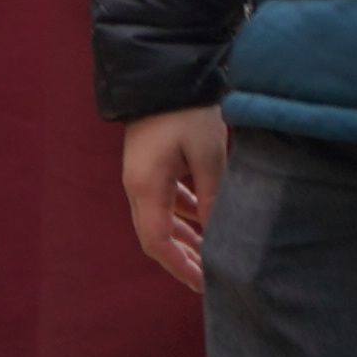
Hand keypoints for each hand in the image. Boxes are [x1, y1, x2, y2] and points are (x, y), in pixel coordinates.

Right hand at [120, 105, 226, 288]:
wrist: (164, 72)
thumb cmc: (187, 111)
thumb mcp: (208, 153)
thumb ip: (212, 195)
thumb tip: (219, 234)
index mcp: (146, 187)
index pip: (157, 242)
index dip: (180, 266)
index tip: (203, 284)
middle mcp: (137, 186)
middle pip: (156, 235)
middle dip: (183, 258)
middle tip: (211, 278)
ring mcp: (142, 175)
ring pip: (162, 217)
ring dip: (185, 236)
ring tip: (212, 254)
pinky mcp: (151, 164)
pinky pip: (166, 198)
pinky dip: (184, 212)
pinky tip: (205, 218)